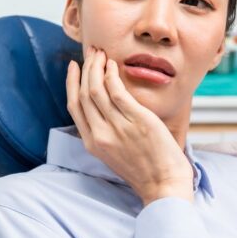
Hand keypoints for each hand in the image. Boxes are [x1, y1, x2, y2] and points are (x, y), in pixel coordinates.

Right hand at [66, 46, 193, 203]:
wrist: (164, 185)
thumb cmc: (144, 170)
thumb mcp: (113, 154)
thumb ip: (105, 132)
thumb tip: (103, 108)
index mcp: (92, 143)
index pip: (74, 106)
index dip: (71, 83)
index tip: (74, 67)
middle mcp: (101, 134)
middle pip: (84, 94)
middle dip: (85, 69)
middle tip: (90, 52)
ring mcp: (118, 127)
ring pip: (97, 89)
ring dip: (97, 67)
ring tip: (101, 54)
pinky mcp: (138, 121)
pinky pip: (118, 92)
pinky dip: (112, 75)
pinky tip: (114, 65)